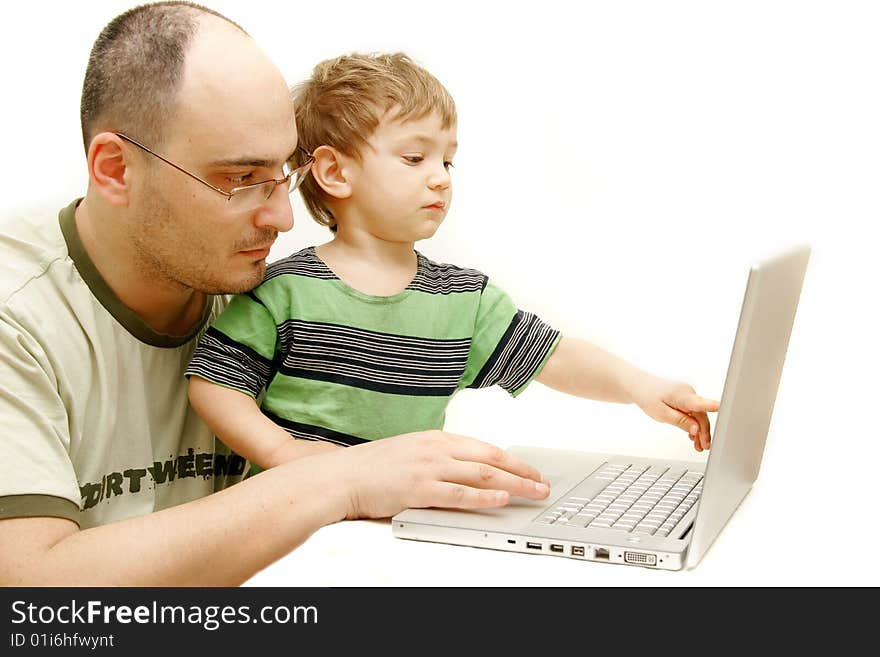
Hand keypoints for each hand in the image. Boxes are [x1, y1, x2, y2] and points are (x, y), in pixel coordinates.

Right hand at [326, 430, 550, 519]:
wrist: (340, 476)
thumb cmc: (371, 467)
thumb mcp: (409, 451)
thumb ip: (436, 457)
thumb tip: (461, 468)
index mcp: (436, 438)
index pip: (484, 447)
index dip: (511, 460)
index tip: (529, 469)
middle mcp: (436, 449)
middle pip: (490, 459)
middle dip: (522, 471)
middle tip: (543, 483)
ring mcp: (429, 468)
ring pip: (482, 475)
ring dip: (514, 485)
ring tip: (534, 493)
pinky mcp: (419, 488)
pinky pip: (459, 494)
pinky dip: (484, 498)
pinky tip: (501, 501)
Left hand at [628, 374, 719, 451]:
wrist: (640, 386)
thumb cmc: (648, 397)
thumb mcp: (661, 414)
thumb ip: (681, 421)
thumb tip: (696, 429)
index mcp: (682, 396)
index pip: (700, 403)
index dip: (712, 406)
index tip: (722, 408)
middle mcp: (689, 392)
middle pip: (701, 416)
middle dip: (704, 433)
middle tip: (704, 447)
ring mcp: (689, 394)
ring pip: (699, 415)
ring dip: (700, 431)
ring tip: (699, 446)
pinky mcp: (687, 397)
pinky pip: (694, 412)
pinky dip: (694, 424)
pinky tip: (693, 435)